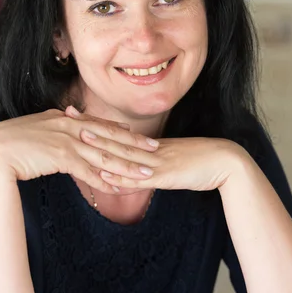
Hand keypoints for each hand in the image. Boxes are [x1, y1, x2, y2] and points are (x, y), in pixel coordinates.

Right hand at [0, 106, 159, 193]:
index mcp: (63, 120)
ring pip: (104, 155)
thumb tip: (64, 133)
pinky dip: (105, 180)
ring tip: (147, 173)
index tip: (139, 137)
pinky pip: (88, 171)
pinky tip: (119, 188)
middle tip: (156, 151)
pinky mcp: (60, 157)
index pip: (99, 126)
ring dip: (127, 166)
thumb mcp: (36, 131)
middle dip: (134, 146)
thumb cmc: (10, 143)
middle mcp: (69, 127)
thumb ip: (53, 130)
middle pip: (109, 138)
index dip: (121, 133)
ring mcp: (66, 141)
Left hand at [75, 114, 247, 191]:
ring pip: (123, 155)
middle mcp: (150, 149)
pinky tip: (104, 176)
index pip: (117, 132)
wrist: (227, 163)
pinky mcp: (166, 175)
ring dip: (100, 146)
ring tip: (78, 138)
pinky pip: (140, 178)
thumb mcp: (173, 158)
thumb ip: (154, 161)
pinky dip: (121, 177)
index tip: (74, 114)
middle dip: (88, 127)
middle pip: (114, 137)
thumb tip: (137, 164)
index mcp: (150, 144)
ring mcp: (157, 161)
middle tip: (65, 114)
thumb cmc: (202, 161)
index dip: (95, 123)